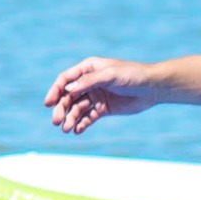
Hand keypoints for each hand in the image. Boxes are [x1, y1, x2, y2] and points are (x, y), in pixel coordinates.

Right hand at [42, 57, 165, 133]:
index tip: (48, 103)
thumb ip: (88, 82)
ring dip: (70, 118)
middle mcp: (89, 82)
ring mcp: (96, 96)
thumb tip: (67, 89)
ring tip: (66, 129)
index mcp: (88, 69)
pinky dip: (82, 124)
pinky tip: (78, 131)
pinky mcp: (103, 109)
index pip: (66, 80)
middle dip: (61, 108)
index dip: (55, 91)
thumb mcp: (109, 76)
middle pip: (68, 96)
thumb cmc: (131, 76)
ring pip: (77, 109)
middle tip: (56, 121)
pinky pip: (88, 117)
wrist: (152, 88)